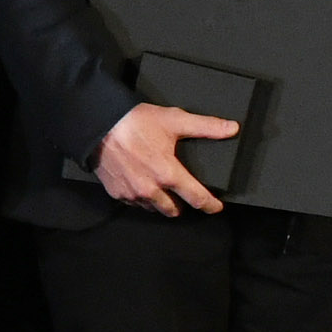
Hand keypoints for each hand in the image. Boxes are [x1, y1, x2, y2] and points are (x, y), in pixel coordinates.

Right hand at [97, 102, 239, 218]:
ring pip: (153, 208)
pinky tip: (140, 183)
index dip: (210, 205)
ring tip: (160, 188)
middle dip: (180, 205)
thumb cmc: (136, 122)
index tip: (215, 207)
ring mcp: (133, 194)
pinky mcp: (117, 193)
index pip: (197, 198)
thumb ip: (206, 126)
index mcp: (169, 174)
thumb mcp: (174, 120)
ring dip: (159, 202)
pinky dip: (140, 197)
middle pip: (173, 210)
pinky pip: (134, 202)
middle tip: (180, 194)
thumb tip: (232, 128)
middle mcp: (151, 189)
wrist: (99, 125)